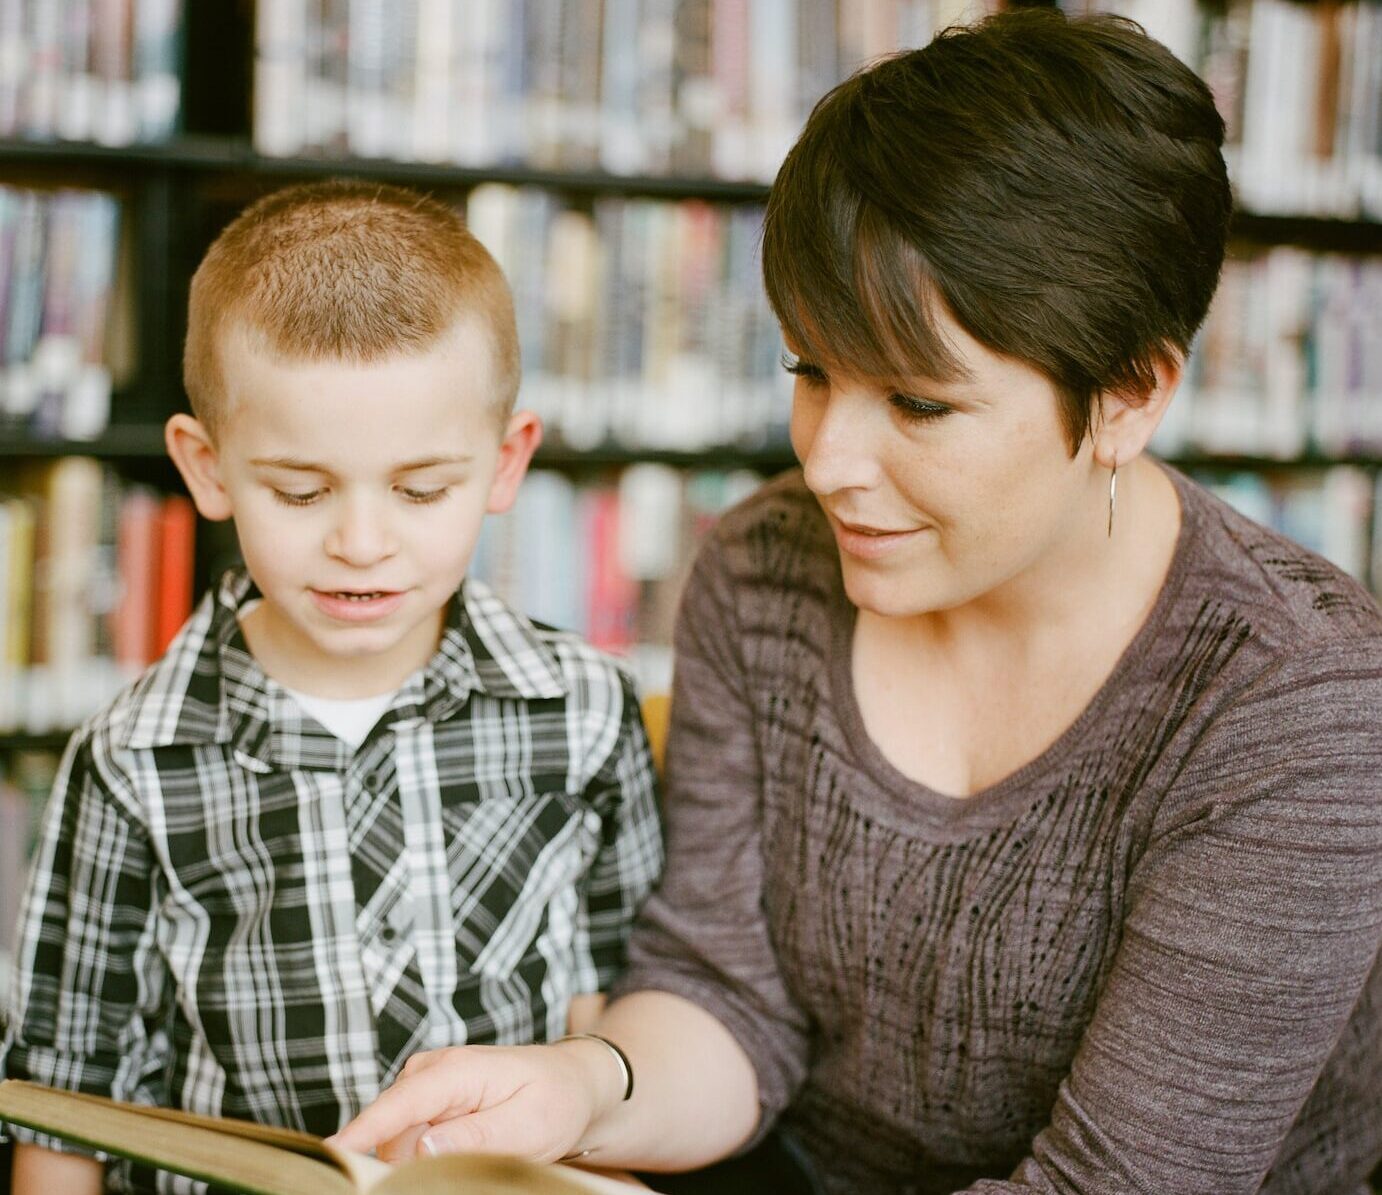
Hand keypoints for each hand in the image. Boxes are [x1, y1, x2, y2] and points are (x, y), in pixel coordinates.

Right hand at [328, 1041, 622, 1162]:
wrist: (572, 1081)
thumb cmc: (555, 1099)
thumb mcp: (527, 1125)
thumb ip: (475, 1136)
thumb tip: (421, 1148)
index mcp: (456, 1071)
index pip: (397, 1105)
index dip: (359, 1133)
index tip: (328, 1155)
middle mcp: (430, 1072)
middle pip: (388, 1129)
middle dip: (392, 1164)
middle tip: (435, 1180)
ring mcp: (425, 1087)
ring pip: (395, 1140)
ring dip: (411, 1165)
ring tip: (472, 1160)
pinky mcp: (426, 1104)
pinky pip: (407, 1140)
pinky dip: (420, 1160)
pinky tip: (450, 1164)